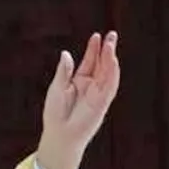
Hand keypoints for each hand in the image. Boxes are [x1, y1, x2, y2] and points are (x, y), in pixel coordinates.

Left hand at [37, 31, 119, 168]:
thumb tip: (66, 53)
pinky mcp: (102, 103)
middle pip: (102, 64)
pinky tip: (113, 62)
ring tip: (111, 44)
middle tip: (111, 35)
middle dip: (106, 50)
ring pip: (108, 73)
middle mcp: (91, 86)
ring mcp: (98, 94)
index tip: (96, 36)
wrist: (60, 134)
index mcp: (79, 82)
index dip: (93, 49)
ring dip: (111, 59)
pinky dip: (112, 74)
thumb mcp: (57, 88)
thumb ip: (64, 71)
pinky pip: (110, 86)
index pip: (89, 62)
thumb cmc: (56, 113)